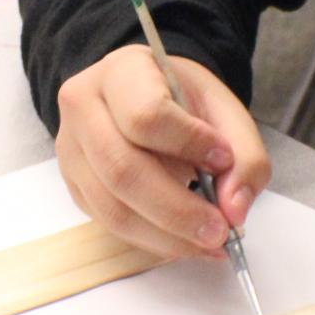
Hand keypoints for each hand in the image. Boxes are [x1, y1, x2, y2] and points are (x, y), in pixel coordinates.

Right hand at [53, 45, 268, 259]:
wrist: (146, 95)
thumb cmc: (182, 100)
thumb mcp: (223, 110)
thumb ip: (244, 156)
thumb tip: (235, 210)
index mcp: (120, 73)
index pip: (145, 116)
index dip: (187, 144)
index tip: (224, 160)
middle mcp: (83, 108)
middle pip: (122, 170)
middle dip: (178, 209)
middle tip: (221, 229)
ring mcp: (71, 150)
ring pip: (113, 207)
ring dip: (167, 235)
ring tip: (209, 241)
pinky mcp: (75, 185)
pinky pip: (110, 224)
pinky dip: (153, 240)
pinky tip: (185, 240)